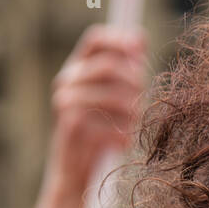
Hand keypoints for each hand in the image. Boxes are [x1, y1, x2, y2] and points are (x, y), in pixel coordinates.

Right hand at [45, 25, 147, 196]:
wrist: (75, 171)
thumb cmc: (100, 132)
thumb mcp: (113, 98)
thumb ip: (125, 69)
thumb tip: (139, 36)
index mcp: (77, 69)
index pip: (96, 40)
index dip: (120, 40)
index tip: (140, 51)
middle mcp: (66, 80)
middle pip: (110, 66)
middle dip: (135, 83)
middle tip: (143, 101)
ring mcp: (65, 102)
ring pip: (114, 96)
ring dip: (133, 114)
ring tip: (134, 127)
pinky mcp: (70, 126)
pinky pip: (110, 124)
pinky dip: (124, 135)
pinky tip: (124, 144)